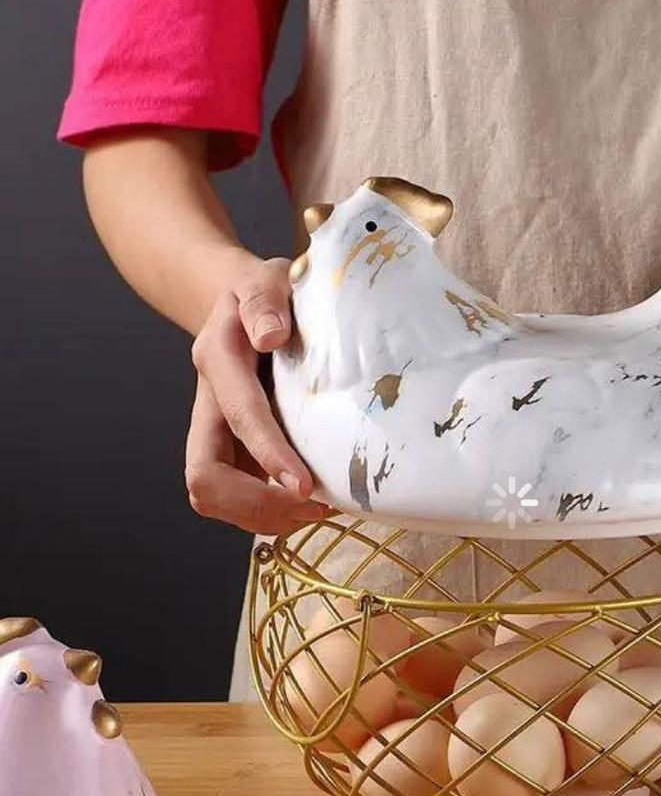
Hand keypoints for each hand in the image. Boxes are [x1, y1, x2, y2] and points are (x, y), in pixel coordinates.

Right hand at [186, 256, 328, 532]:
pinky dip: (270, 512)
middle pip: (205, 476)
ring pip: (215, 496)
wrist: (238, 302)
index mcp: (218, 362)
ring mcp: (216, 432)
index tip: (304, 487)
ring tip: (320, 511)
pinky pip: (238, 497)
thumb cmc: (263, 292)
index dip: (269, 455)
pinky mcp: (232, 450)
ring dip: (264, 516)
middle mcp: (208, 404)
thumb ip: (266, 300)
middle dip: (256, 504)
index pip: (239, 418)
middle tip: (314, 509)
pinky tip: (312, 504)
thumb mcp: (266, 279)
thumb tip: (272, 335)